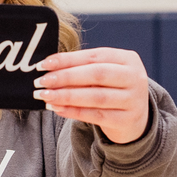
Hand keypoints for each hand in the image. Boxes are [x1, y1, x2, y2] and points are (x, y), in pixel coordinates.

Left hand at [35, 47, 150, 144]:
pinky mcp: (127, 120)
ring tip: (46, 96)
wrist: (135, 118)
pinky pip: (97, 115)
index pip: (94, 56)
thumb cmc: (112, 89)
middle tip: (42, 81)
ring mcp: (134, 99)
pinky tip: (58, 109)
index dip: (68, 60)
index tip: (44, 64)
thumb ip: (82, 68)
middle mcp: (135, 77)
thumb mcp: (104, 74)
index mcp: (127, 59)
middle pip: (97, 75)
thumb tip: (49, 68)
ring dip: (67, 96)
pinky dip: (75, 112)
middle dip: (66, 77)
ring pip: (96, 97)